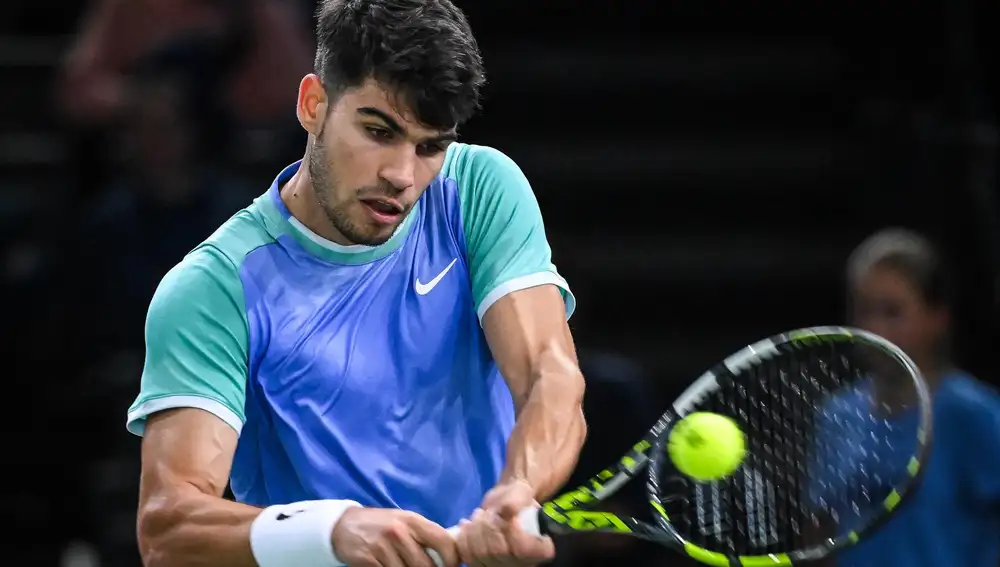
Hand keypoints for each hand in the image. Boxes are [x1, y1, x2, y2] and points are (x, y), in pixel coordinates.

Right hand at [332, 507, 459, 566]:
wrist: (343, 526)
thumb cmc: (381, 524)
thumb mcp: (404, 521)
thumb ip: (424, 534)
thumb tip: (450, 551)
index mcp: (413, 520)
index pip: (444, 541)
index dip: (452, 559)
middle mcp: (400, 532)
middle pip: (426, 565)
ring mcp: (383, 547)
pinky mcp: (368, 560)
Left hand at [457, 480, 554, 566]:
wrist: (503, 504)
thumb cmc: (517, 498)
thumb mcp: (521, 493)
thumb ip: (516, 502)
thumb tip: (507, 510)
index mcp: (539, 550)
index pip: (524, 549)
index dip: (512, 532)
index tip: (508, 515)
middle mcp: (521, 564)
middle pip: (497, 551)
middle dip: (489, 525)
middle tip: (490, 512)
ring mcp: (500, 566)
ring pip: (480, 554)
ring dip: (475, 530)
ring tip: (479, 515)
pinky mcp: (482, 565)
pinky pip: (468, 557)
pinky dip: (463, 538)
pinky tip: (466, 525)